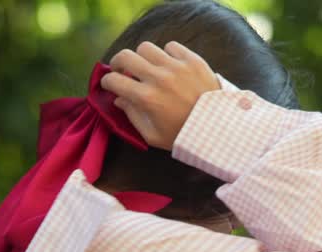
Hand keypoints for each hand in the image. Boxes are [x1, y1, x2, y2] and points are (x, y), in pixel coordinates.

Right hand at [99, 40, 221, 150]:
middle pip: (127, 56)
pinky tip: (168, 65)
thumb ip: (132, 115)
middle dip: (118, 62)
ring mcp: (176, 66)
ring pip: (147, 47)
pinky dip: (165, 54)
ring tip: (146, 67)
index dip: (106, 81)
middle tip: (120, 69)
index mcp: (146, 98)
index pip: (115, 81)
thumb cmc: (180, 135)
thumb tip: (119, 99)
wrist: (215, 127)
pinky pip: (171, 46)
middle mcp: (159, 78)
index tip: (108, 84)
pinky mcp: (191, 59)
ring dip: (141, 57)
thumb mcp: (152, 135)